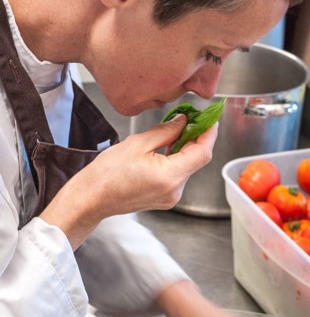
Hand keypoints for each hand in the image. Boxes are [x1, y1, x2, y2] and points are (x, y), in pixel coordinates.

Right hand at [40, 114, 217, 248]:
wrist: (92, 199)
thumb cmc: (107, 174)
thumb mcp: (138, 143)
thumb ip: (166, 131)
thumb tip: (183, 121)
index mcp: (170, 176)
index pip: (202, 152)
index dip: (208, 133)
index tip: (211, 119)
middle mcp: (175, 190)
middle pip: (196, 160)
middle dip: (195, 138)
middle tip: (190, 118)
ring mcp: (171, 197)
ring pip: (187, 167)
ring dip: (184, 148)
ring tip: (173, 131)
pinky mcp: (165, 198)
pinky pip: (178, 175)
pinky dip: (176, 160)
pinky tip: (166, 148)